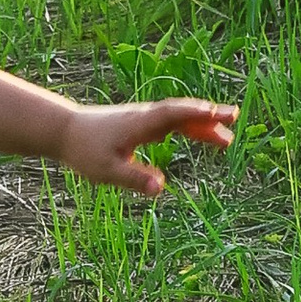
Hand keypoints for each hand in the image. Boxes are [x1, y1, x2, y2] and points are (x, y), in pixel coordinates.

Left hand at [58, 97, 237, 199]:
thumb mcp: (106, 171)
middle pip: (182, 113)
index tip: (218, 114)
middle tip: (235, 119)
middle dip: (208, 116)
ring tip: (227, 138)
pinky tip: (202, 134)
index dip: (195, 113)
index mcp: (139, 125)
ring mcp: (145, 118)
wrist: (65, 130)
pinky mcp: (143, 123)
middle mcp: (145, 117)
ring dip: (203, 123)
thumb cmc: (84, 150)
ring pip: (179, 117)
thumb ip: (134, 179)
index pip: (172, 115)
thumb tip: (161, 188)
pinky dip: (190, 125)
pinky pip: (173, 122)